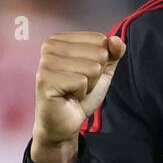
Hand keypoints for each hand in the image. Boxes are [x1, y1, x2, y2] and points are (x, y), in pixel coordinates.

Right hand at [31, 32, 125, 162]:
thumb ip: (113, 53)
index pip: (100, 39)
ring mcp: (46, 62)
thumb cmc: (79, 95)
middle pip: (98, 54)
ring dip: (88, 85)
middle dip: (95, 76)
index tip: (84, 74)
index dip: (100, 62)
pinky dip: (81, 93)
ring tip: (74, 91)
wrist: (64, 123)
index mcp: (61, 39)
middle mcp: (49, 46)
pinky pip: (81, 82)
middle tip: (79, 86)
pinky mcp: (46, 80)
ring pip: (92, 68)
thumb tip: (117, 40)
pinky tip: (68, 96)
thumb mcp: (102, 71)